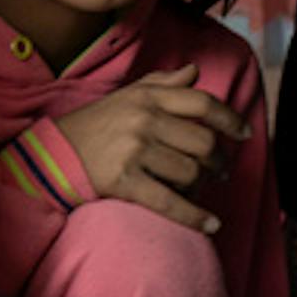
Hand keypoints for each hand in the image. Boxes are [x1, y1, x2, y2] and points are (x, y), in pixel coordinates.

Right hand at [54, 65, 248, 235]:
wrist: (52, 155)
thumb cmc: (94, 125)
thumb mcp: (125, 96)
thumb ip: (162, 82)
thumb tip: (194, 71)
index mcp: (147, 97)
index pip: (201, 103)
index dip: (229, 119)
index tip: (244, 133)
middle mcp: (143, 121)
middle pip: (203, 142)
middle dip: (218, 160)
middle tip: (219, 171)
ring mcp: (133, 151)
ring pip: (190, 172)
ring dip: (202, 187)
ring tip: (198, 190)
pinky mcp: (123, 181)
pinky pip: (169, 201)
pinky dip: (194, 216)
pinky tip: (210, 224)